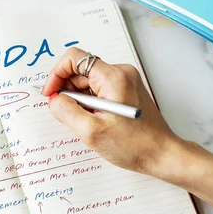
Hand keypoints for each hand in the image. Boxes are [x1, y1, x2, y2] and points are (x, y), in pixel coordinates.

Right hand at [41, 47, 181, 175]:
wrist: (162, 154)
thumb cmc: (133, 145)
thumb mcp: (91, 131)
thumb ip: (66, 111)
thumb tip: (54, 99)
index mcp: (113, 77)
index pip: (74, 59)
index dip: (56, 74)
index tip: (50, 94)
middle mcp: (120, 73)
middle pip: (80, 71)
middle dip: (67, 91)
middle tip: (67, 114)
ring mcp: (124, 81)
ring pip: (87, 82)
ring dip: (78, 99)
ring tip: (86, 121)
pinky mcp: (125, 91)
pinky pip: (98, 90)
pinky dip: (89, 103)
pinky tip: (94, 121)